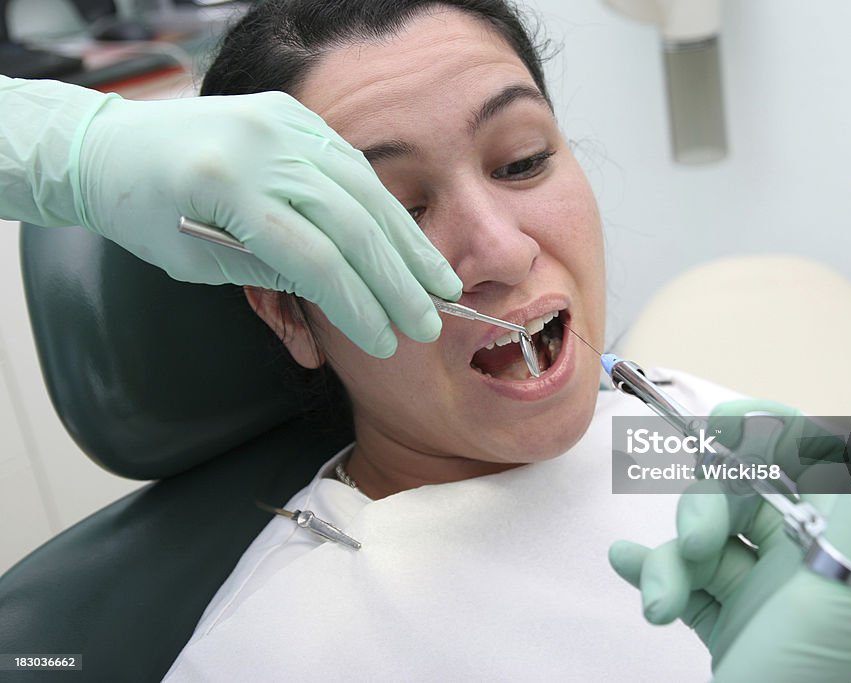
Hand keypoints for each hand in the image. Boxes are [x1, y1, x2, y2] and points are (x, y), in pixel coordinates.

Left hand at [74, 91, 461, 356]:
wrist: (112, 144)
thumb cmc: (144, 212)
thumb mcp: (198, 261)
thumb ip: (272, 273)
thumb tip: (344, 297)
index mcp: (225, 188)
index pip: (313, 258)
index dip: (357, 306)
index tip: (385, 341)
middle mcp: (261, 146)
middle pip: (351, 223)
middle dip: (397, 281)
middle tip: (429, 322)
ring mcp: (281, 123)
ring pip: (365, 191)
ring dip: (407, 243)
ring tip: (439, 284)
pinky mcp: (293, 114)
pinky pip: (353, 165)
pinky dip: (385, 207)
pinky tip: (408, 242)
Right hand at [608, 400, 850, 682]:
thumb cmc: (798, 678)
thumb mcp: (839, 585)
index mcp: (834, 542)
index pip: (803, 460)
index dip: (763, 433)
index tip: (723, 427)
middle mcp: (798, 558)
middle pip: (736, 494)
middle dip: (701, 511)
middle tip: (693, 546)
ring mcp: (756, 587)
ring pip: (701, 538)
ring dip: (669, 560)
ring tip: (659, 602)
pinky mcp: (721, 617)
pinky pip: (681, 577)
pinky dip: (652, 570)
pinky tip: (629, 566)